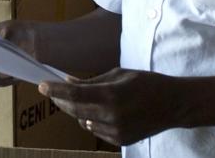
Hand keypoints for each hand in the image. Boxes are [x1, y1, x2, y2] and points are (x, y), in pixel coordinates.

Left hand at [39, 68, 183, 146]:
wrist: (174, 105)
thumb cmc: (147, 83)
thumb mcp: (119, 74)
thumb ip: (92, 81)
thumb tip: (68, 82)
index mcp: (111, 95)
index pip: (74, 94)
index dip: (55, 90)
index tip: (41, 85)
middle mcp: (111, 115)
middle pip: (74, 110)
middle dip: (61, 100)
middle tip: (52, 92)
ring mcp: (116, 131)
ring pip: (83, 122)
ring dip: (77, 111)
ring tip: (80, 99)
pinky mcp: (120, 140)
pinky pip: (95, 130)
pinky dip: (91, 121)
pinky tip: (98, 112)